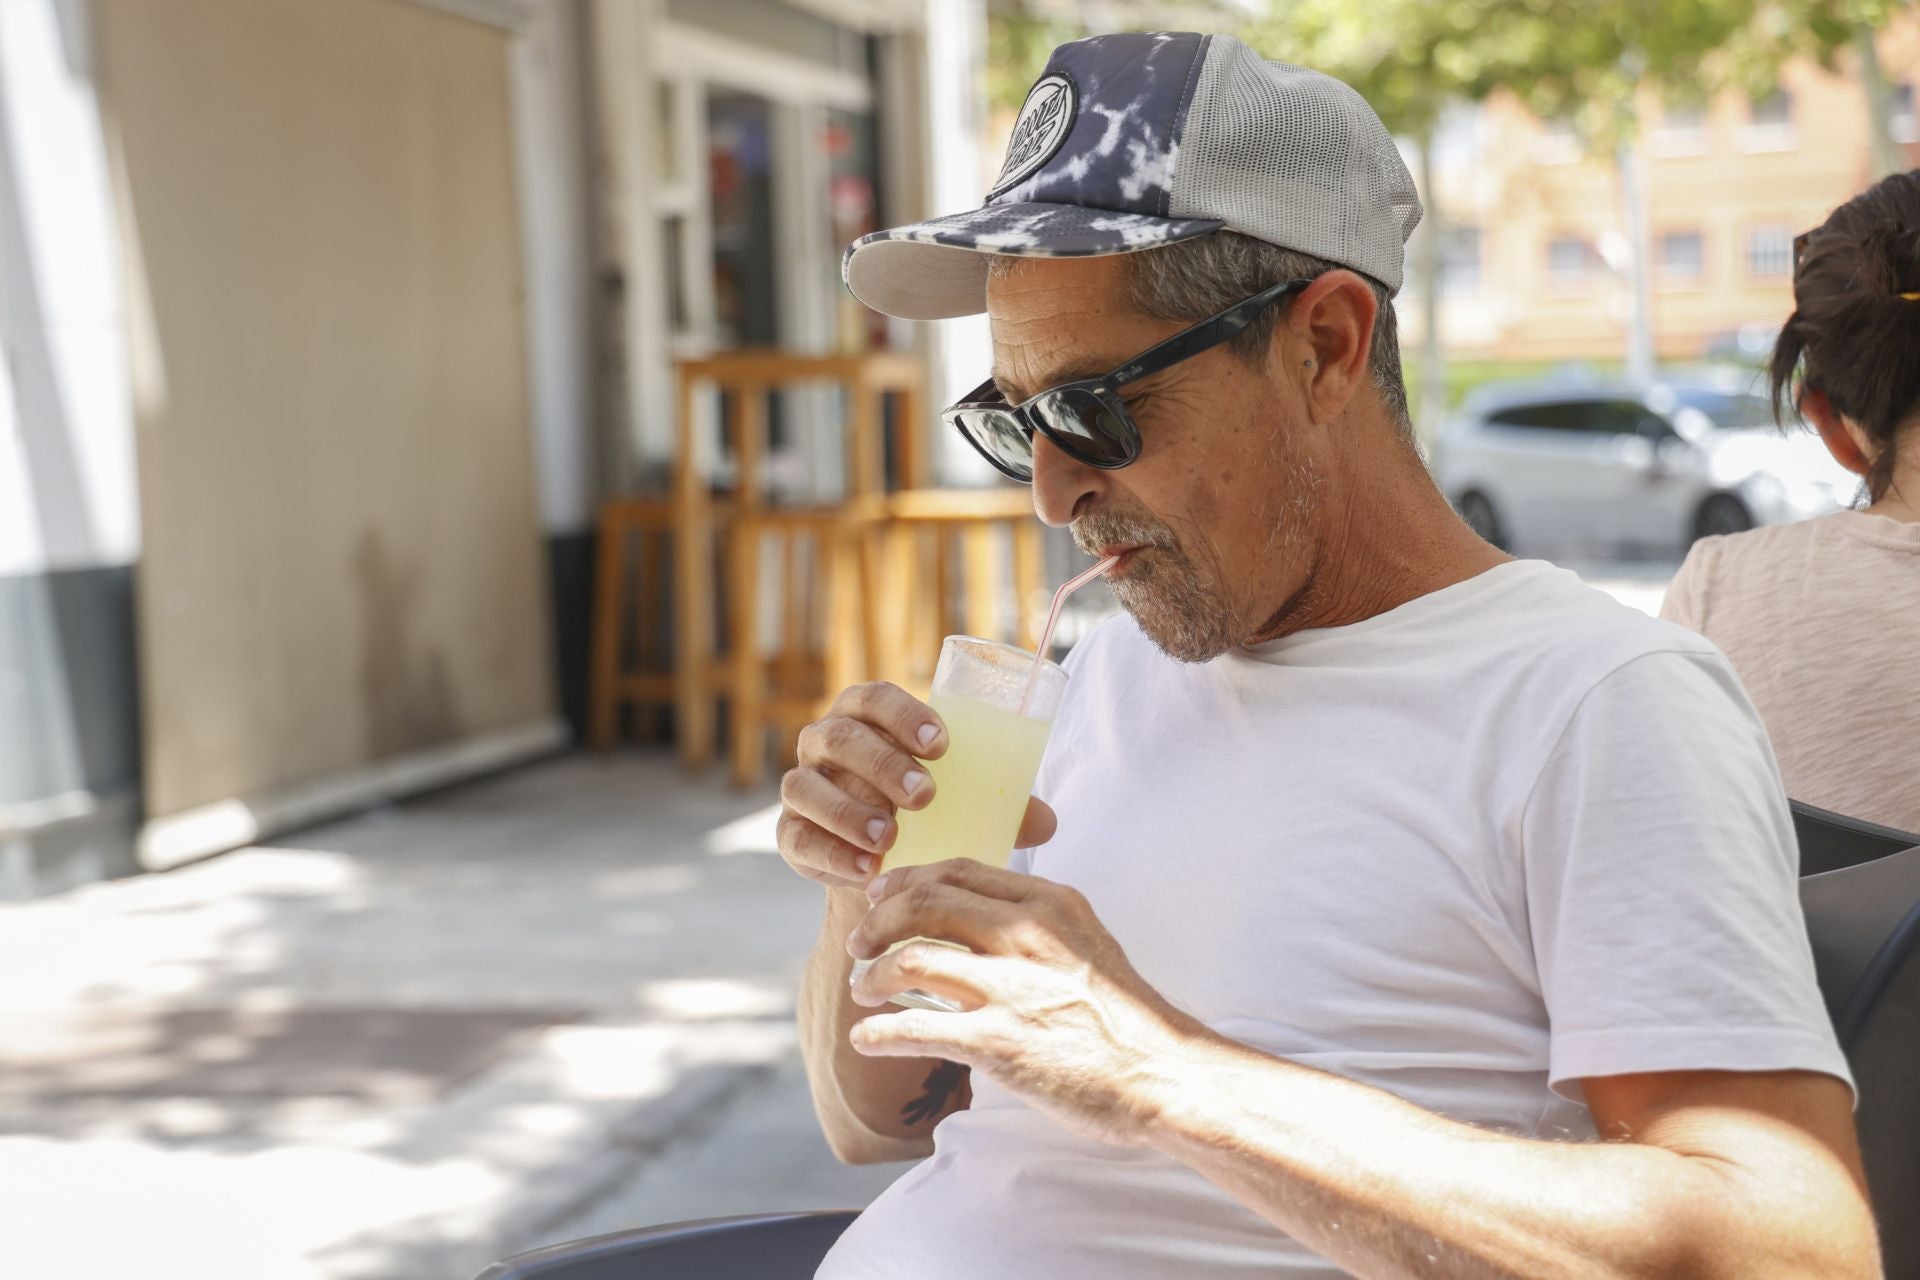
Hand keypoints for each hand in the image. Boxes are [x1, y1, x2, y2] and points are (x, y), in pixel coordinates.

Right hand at [778, 683, 1056, 891]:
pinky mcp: (791, 833)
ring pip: (807, 785)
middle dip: (881, 763)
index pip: (873, 698)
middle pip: (840, 737)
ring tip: (889, 837)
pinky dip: (830, 852)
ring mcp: (803, 787)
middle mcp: (826, 743)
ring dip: (847, 809)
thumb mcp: (965, 801)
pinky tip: (865, 869)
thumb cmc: (929, 813)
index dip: (902, 714)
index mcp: (866, 717)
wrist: (883, 866)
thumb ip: (1004, 806)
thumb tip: (1048, 821)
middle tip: (924, 796)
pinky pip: (798, 836)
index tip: (943, 744)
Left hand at [845, 858, 1209, 1147]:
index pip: (960, 871)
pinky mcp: (996, 1042)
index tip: (882, 896)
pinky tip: (867, 1039)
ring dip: (872, 974)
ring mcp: (1010, 987)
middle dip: (878, 920)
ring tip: (863, 989)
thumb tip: (980, 918)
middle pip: (925, 903)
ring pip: (909, 958)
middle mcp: (1026, 934)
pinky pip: (914, 1027)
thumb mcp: (1086, 941)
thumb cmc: (1124, 1017)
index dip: (909, 879)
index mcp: (1049, 903)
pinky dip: (879, 1032)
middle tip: (859, 941)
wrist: (1161, 1076)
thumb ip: (1037, 924)